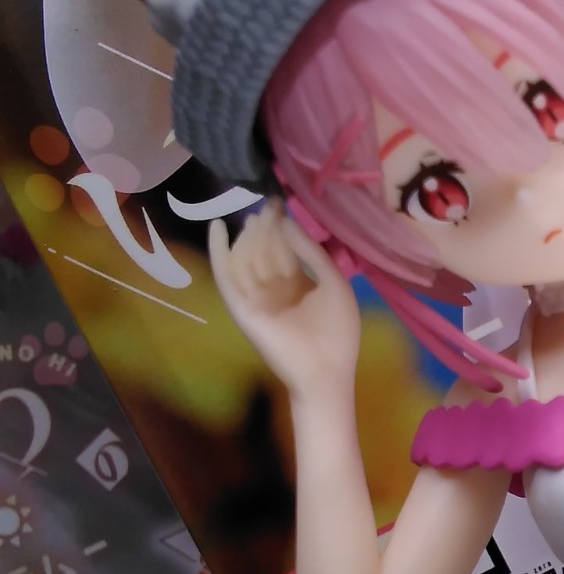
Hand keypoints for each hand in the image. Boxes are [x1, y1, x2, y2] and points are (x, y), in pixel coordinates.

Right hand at [209, 202, 361, 399]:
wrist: (324, 370)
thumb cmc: (337, 331)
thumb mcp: (332, 283)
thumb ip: (311, 253)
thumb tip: (288, 223)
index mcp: (297, 286)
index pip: (284, 250)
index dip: (281, 227)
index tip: (278, 203)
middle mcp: (274, 290)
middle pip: (264, 251)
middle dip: (266, 228)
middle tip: (268, 204)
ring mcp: (256, 298)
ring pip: (247, 259)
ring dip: (249, 236)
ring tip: (255, 215)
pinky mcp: (241, 307)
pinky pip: (226, 276)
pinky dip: (219, 252)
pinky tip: (218, 228)